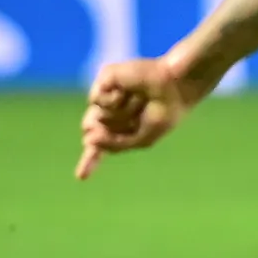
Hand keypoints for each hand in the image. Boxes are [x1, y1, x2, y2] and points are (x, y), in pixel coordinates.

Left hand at [75, 55, 208, 177]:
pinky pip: (96, 100)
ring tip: (139, 102)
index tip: (82, 177)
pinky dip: (114, 101)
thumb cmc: (165, 112)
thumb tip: (86, 139)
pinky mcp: (104, 80)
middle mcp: (110, 112)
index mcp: (121, 129)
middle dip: (107, 130)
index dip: (90, 161)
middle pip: (90, 129)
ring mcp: (106, 95)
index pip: (101, 148)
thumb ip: (115, 145)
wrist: (175, 87)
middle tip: (129, 121)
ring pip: (97, 116)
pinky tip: (128, 93)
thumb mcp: (143, 138)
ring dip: (121, 114)